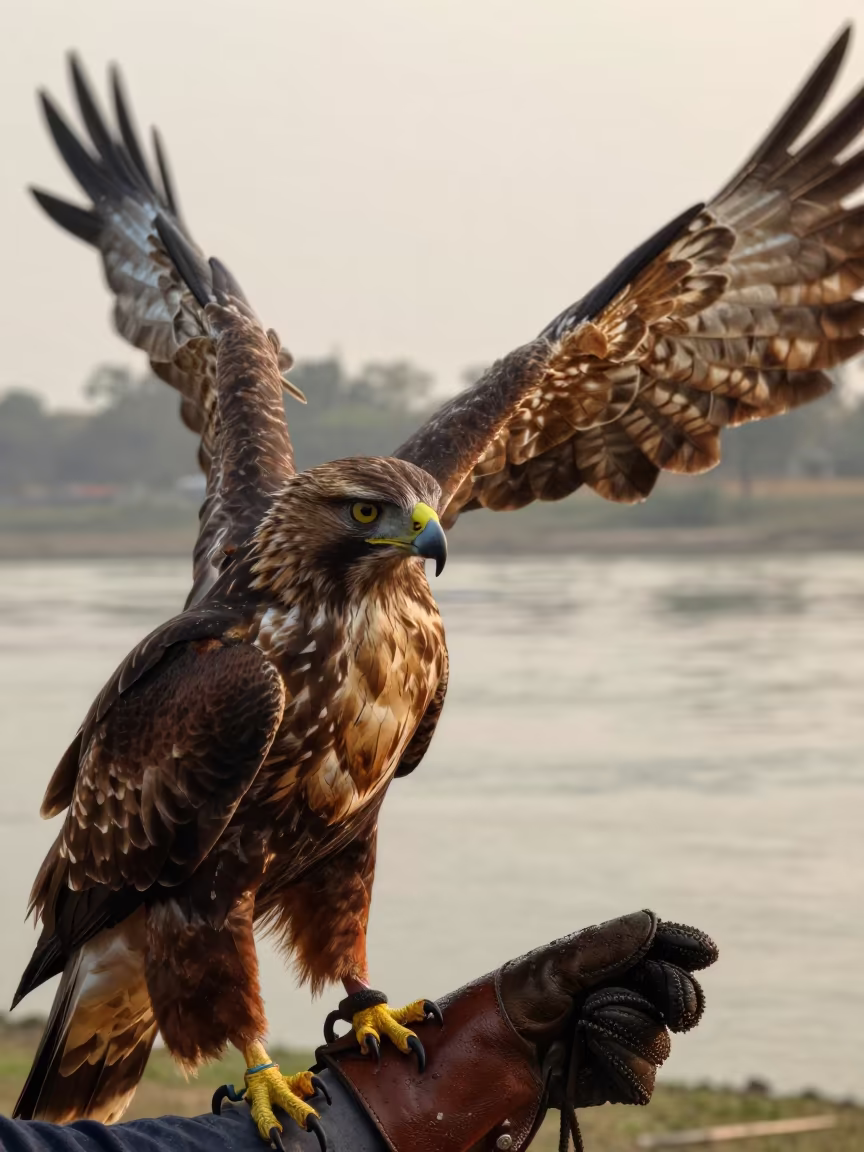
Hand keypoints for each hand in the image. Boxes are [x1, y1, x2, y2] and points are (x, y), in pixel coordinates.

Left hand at [498, 910, 716, 1144]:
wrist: (487, 1058)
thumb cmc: (514, 1001)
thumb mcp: (556, 964)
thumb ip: (605, 945)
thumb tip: (651, 921)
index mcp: (603, 964)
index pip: (657, 952)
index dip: (682, 948)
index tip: (705, 951)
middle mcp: (615, 999)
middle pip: (673, 996)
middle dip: (675, 993)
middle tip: (676, 1000)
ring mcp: (615, 1042)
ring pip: (659, 1038)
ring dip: (628, 1029)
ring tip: (588, 1025)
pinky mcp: (610, 1082)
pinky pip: (641, 1077)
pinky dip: (620, 1065)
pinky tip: (590, 1056)